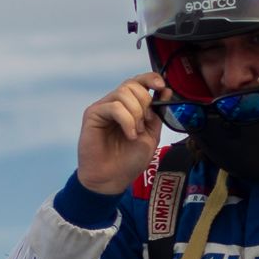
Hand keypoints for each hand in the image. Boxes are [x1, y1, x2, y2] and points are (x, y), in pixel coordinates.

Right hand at [76, 74, 164, 195]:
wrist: (111, 179)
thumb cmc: (128, 161)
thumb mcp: (151, 135)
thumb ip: (157, 114)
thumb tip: (165, 91)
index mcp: (130, 106)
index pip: (139, 82)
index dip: (151, 79)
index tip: (162, 87)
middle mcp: (116, 104)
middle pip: (132, 85)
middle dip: (144, 102)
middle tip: (145, 123)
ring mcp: (103, 108)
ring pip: (123, 93)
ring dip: (136, 113)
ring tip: (135, 133)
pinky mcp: (93, 114)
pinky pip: (114, 106)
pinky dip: (126, 120)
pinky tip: (129, 135)